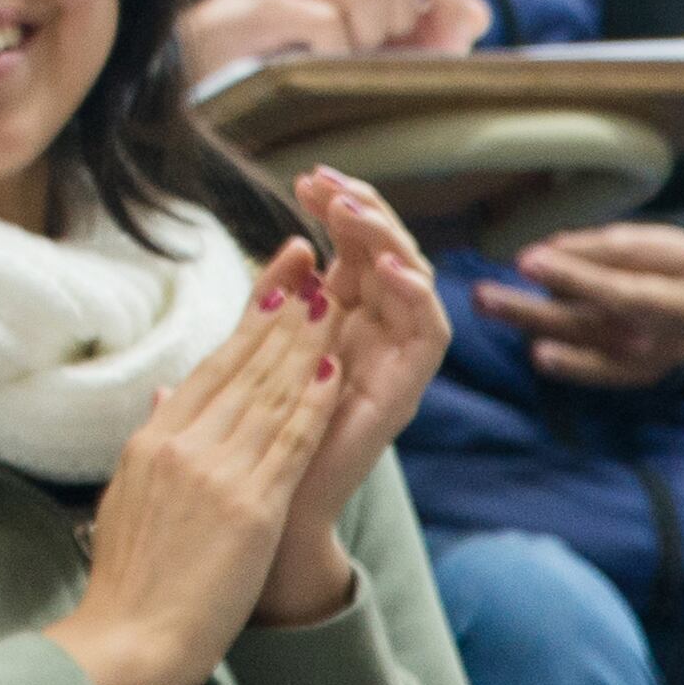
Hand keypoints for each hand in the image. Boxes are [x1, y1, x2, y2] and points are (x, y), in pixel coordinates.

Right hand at [45, 286, 338, 684]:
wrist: (127, 635)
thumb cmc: (128, 576)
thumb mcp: (129, 496)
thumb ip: (155, 443)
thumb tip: (164, 397)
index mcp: (153, 440)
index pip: (210, 367)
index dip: (247, 321)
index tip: (274, 282)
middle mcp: (181, 443)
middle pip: (241, 366)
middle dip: (281, 311)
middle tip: (308, 262)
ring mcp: (213, 471)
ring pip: (268, 392)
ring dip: (303, 341)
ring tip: (331, 296)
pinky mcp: (247, 506)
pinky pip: (287, 441)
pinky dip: (312, 401)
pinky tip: (334, 369)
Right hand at [180, 0, 486, 73]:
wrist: (207, 72)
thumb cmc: (298, 55)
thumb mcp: (371, 39)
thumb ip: (425, 26)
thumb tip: (477, 13)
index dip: (447, 1)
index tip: (442, 44)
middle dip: (405, 23)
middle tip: (376, 53)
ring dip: (366, 42)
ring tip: (337, 57)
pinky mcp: (266, 1)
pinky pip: (332, 26)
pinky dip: (333, 57)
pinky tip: (309, 64)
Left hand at [268, 173, 448, 618]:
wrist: (265, 507)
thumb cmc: (255, 430)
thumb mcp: (257, 348)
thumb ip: (272, 300)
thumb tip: (286, 245)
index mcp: (339, 318)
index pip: (351, 248)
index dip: (334, 209)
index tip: (303, 177)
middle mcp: (374, 334)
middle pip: (387, 256)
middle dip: (364, 212)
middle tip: (326, 182)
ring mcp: (393, 362)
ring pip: (413, 284)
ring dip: (387, 241)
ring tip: (352, 212)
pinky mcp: (403, 392)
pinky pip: (428, 337)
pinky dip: (415, 296)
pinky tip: (385, 268)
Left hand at [478, 218, 683, 391]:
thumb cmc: (650, 263)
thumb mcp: (638, 240)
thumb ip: (599, 245)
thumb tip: (550, 250)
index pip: (628, 253)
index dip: (581, 252)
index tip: (529, 254)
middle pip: (621, 296)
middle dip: (567, 282)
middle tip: (517, 267)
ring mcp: (672, 346)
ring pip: (601, 333)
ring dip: (539, 319)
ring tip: (488, 303)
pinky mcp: (651, 372)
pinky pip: (608, 370)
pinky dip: (573, 364)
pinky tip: (538, 356)